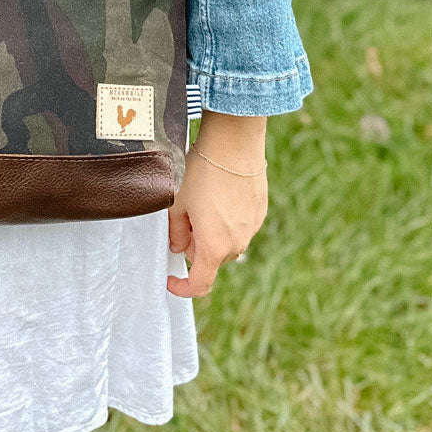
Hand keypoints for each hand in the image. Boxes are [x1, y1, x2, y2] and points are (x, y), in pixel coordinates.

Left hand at [167, 111, 267, 298]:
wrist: (233, 144)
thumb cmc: (201, 173)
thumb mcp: (177, 203)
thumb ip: (176, 233)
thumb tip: (179, 247)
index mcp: (213, 247)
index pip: (200, 284)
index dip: (182, 287)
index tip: (171, 279)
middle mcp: (237, 243)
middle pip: (211, 259)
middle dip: (196, 246)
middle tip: (184, 217)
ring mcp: (251, 228)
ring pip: (227, 242)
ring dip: (213, 233)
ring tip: (203, 200)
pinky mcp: (259, 212)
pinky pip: (240, 226)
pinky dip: (228, 219)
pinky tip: (220, 193)